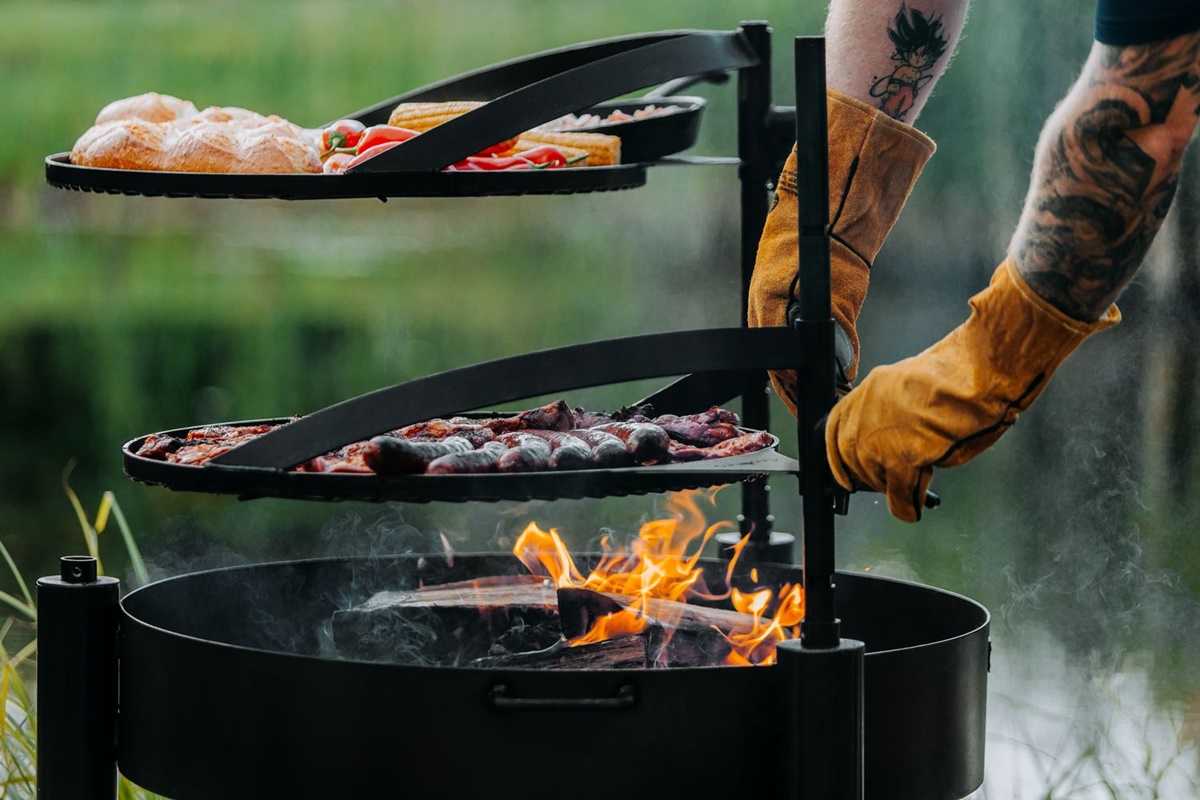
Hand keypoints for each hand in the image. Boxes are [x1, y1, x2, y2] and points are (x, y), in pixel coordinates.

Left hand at [824, 258, 1119, 521]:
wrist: (979, 372)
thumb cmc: (959, 373)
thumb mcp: (912, 386)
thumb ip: (897, 411)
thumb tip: (898, 440)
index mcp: (870, 390)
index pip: (835, 428)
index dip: (836, 456)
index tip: (843, 474)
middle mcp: (867, 414)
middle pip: (852, 457)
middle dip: (867, 477)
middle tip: (886, 485)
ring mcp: (881, 437)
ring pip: (875, 477)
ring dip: (891, 490)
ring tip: (909, 493)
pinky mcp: (903, 458)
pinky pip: (898, 493)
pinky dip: (905, 507)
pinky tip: (913, 510)